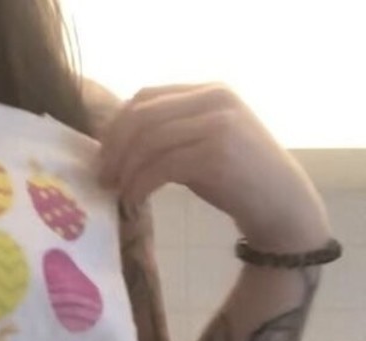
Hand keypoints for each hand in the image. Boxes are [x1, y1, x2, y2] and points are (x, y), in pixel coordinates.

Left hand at [97, 84, 331, 252]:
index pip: (146, 96)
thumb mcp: (202, 147)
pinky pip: (161, 165)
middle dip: (113, 148)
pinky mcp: (216, 154)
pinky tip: (133, 200)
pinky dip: (139, 184)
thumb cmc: (238, 181)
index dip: (116, 126)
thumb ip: (171, 137)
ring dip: (124, 169)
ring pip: (148, 140)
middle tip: (102, 177)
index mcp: (209, 91)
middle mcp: (214, 99)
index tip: (103, 156)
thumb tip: (118, 147)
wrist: (282, 205)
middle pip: (142, 115)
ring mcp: (217, 124)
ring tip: (116, 192)